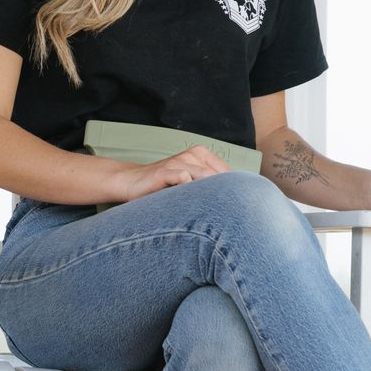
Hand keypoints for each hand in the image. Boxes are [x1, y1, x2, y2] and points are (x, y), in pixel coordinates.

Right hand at [112, 144, 231, 202]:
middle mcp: (193, 154)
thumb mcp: (191, 183)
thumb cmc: (166, 186)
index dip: (232, 193)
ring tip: (210, 213)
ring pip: (205, 178)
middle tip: (225, 216)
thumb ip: (211, 186)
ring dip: (209, 197)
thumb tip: (238, 201)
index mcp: (202, 154)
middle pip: (220, 178)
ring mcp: (178, 161)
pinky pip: (184, 178)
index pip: (228, 175)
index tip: (233, 209)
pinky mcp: (164, 171)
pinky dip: (188, 191)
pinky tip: (188, 205)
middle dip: (223, 197)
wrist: (132, 182)